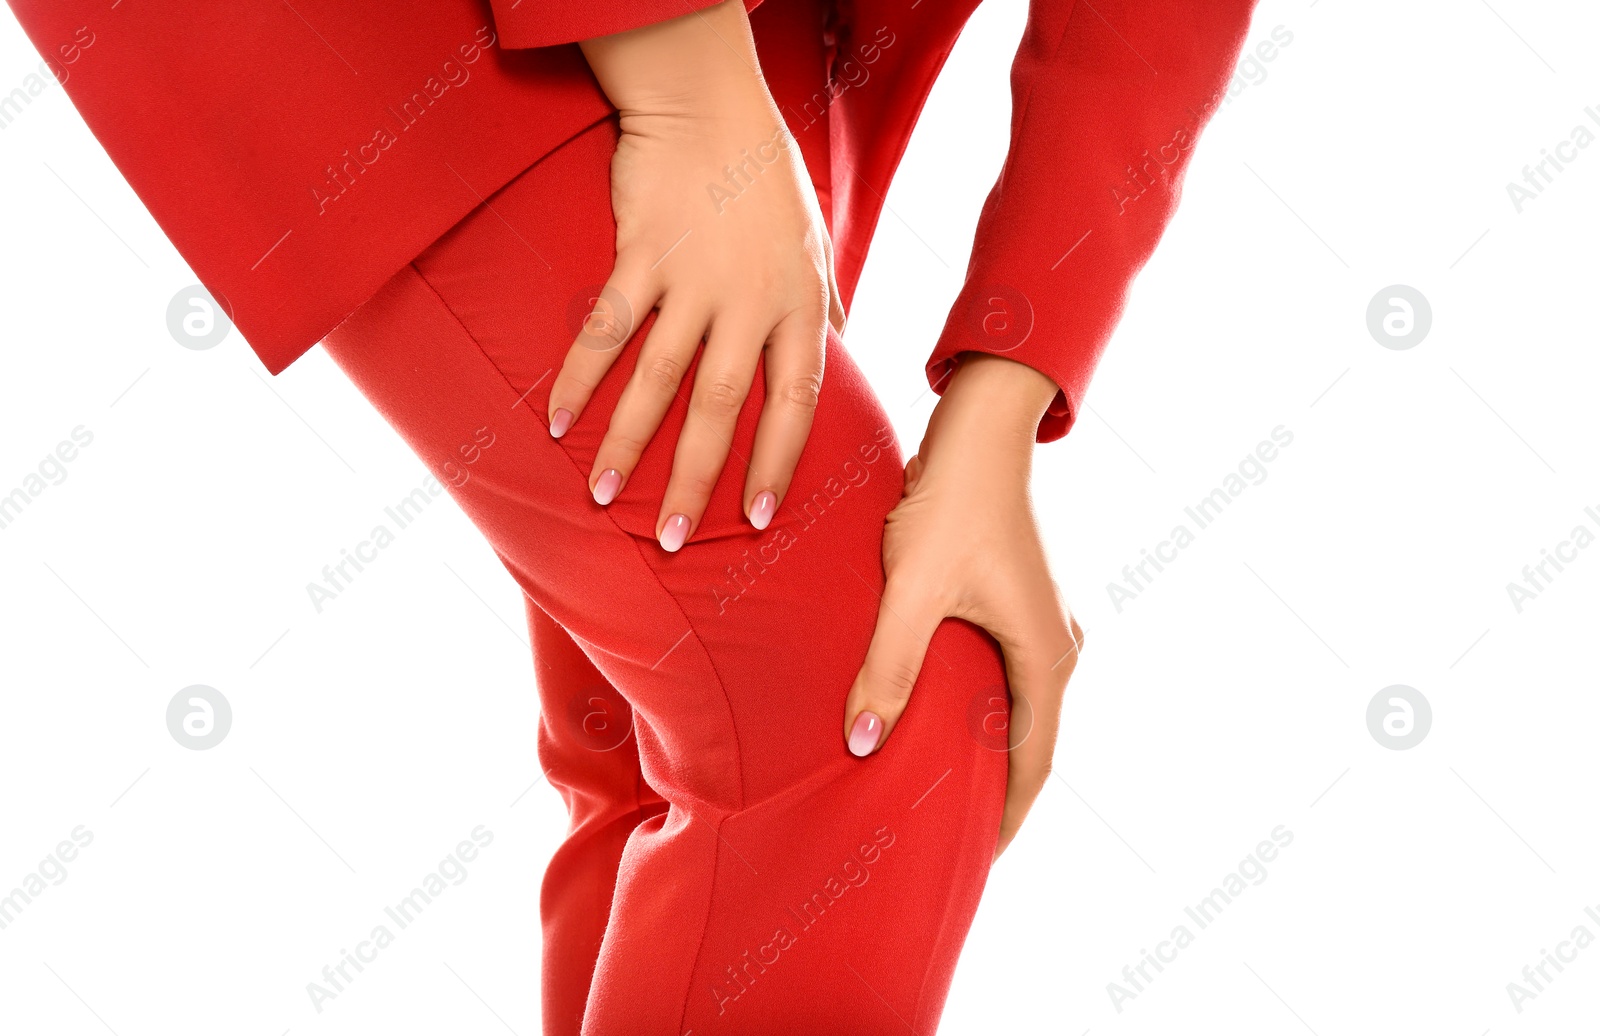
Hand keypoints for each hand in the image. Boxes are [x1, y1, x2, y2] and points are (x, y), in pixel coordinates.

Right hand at [551, 0, 844, 549]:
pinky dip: (577, 377)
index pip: (795, 403)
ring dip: (628, 443)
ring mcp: (694, 280)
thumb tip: (842, 349)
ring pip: (659, 379)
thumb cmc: (766, 177)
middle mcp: (751, 302)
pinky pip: (605, 330)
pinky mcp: (641, 257)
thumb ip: (825, 304)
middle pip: (722, 408)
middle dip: (695, 479)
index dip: (776, 465)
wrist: (709, 107)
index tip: (756, 519)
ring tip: (603, 495)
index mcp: (801, 305)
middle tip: (671, 538)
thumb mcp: (817, 242)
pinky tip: (555, 421)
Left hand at [841, 353, 1084, 860]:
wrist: (979, 428)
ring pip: (1021, 705)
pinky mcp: (1022, 598)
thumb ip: (889, 665)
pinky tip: (946, 713)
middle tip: (955, 833)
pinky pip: (1010, 673)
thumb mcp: (914, 588)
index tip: (976, 859)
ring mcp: (1045, 619)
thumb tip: (860, 742)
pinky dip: (985, 705)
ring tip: (948, 783)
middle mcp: (1058, 643)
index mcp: (1045, 655)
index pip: (1033, 762)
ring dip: (991, 746)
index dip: (1007, 816)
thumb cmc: (951, 503)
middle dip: (997, 789)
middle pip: (1031, 740)